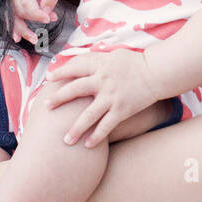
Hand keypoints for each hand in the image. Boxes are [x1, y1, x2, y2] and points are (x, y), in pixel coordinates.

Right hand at [7, 0, 62, 44]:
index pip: (26, 2)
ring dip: (23, 30)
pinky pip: (11, 18)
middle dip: (34, 19)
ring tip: (35, 40)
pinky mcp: (12, 3)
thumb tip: (45, 12)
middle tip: (50, 20)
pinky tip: (18, 38)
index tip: (49, 19)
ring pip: (13, 17)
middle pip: (20, 10)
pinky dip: (15, 28)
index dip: (36, 14)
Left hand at [42, 48, 159, 146]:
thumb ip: (95, 60)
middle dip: (58, 99)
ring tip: (65, 140)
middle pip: (75, 90)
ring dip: (75, 128)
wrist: (156, 72)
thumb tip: (76, 62)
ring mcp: (112, 96)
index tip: (48, 79)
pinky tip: (88, 145)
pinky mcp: (122, 109)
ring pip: (89, 115)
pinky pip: (106, 126)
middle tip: (45, 107)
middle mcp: (103, 81)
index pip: (74, 68)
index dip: (60, 73)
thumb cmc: (134, 63)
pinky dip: (97, 136)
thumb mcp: (113, 55)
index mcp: (100, 65)